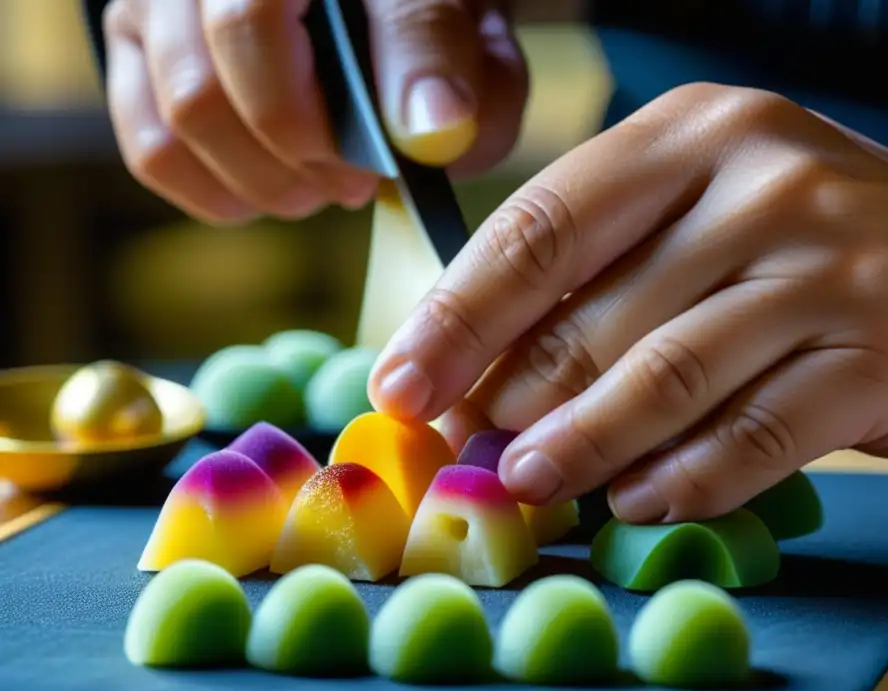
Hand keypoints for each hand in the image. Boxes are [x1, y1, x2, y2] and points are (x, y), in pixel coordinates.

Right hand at [101, 0, 527, 222]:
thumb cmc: (421, 24)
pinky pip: (153, 149)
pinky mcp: (136, 51)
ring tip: (321, 186)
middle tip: (353, 184)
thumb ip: (463, 70)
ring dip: (262, 181)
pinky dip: (218, 193)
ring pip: (182, 117)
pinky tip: (273, 189)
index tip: (377, 171)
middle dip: (293, 160)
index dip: (310, 120)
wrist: (378, 13)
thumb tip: (433, 128)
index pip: (256, 22)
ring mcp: (158, 4)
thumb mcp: (469, 33)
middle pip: (209, 89)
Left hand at [367, 83, 887, 523]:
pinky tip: (640, 504)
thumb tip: (480, 375)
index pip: (541, 226)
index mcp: (690, 137)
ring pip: (669, 373)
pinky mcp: (884, 354)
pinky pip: (760, 432)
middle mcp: (759, 184)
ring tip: (529, 484)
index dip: (457, 316)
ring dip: (583, 443)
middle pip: (596, 310)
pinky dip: (689, 478)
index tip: (400, 386)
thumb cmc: (818, 245)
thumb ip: (605, 279)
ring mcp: (830, 266)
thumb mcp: (707, 218)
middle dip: (510, 394)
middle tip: (463, 453)